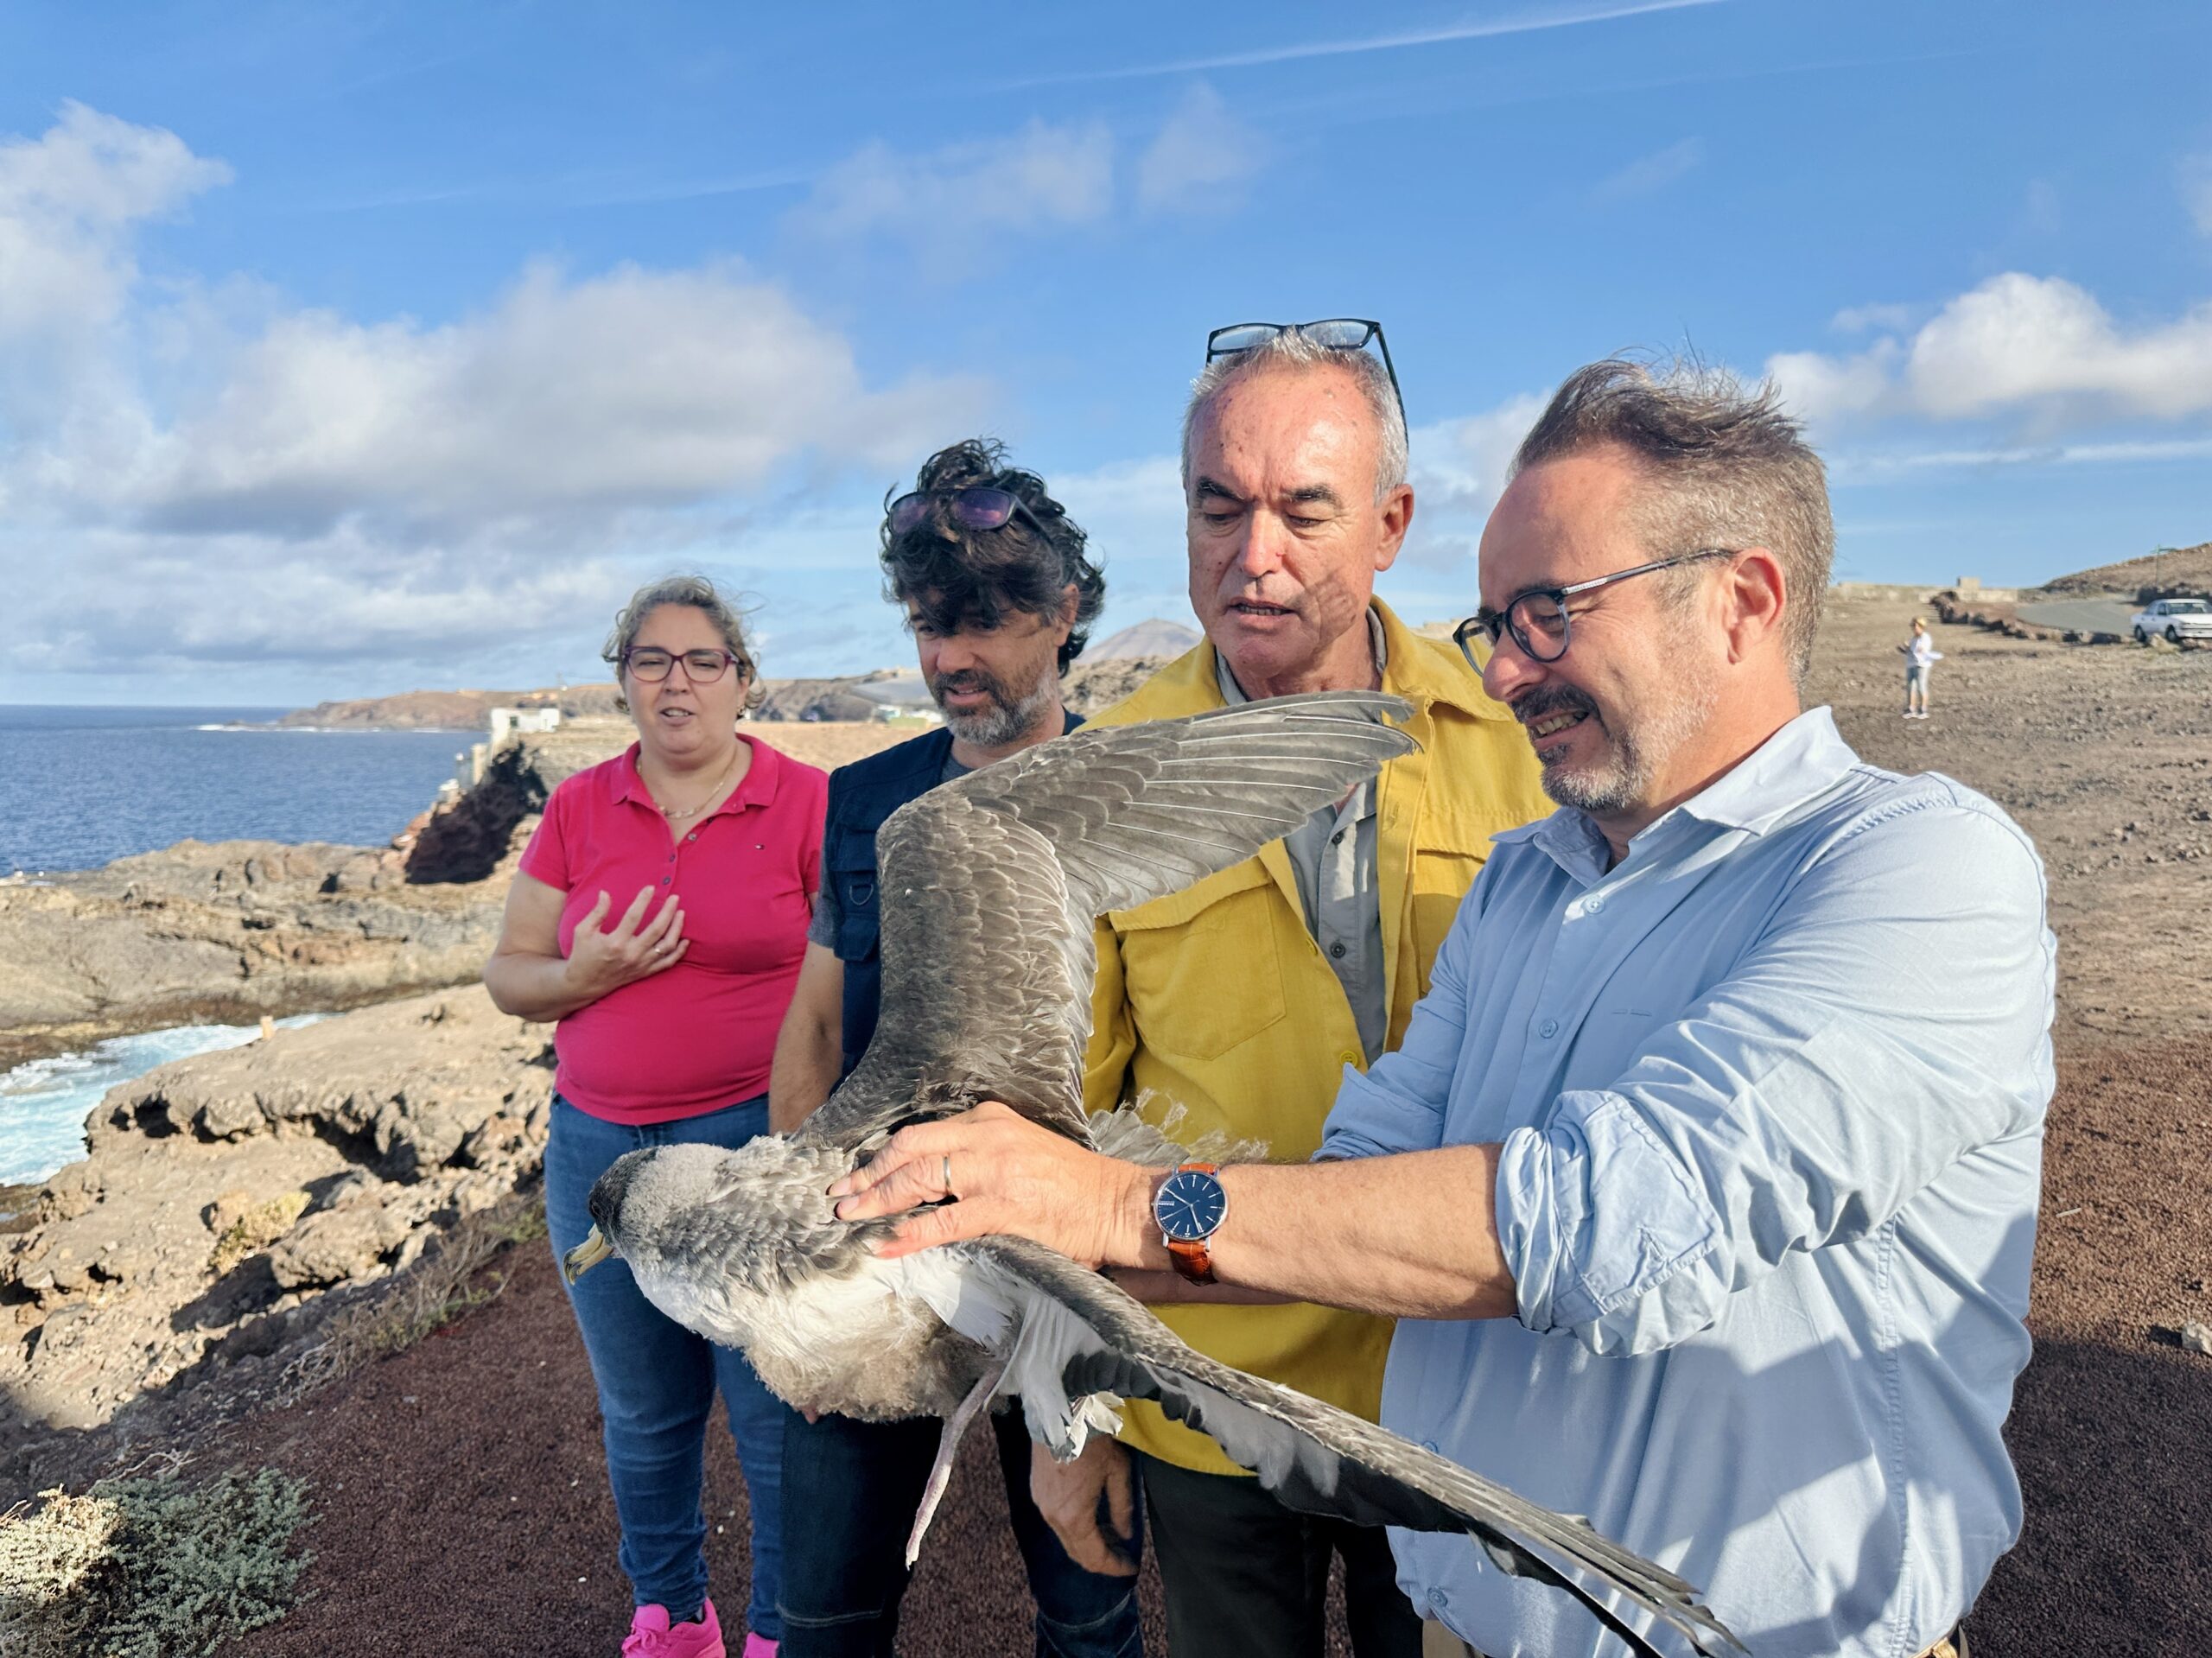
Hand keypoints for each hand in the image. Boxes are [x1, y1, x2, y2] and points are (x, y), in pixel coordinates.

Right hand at [563, 886, 687, 1001]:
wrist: (584, 984)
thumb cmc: (583, 954)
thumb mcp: (583, 931)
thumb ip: (597, 912)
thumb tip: (605, 893)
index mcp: (615, 943)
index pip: (633, 917)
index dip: (643, 900)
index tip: (650, 888)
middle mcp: (631, 954)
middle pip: (657, 930)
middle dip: (668, 912)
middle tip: (675, 898)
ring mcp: (640, 965)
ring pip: (666, 946)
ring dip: (676, 929)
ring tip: (681, 913)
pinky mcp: (645, 972)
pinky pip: (667, 963)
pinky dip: (679, 952)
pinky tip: (685, 940)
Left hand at [828, 1101, 1150, 1265]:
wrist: (1116, 1202)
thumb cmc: (1072, 1184)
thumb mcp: (1020, 1149)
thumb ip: (979, 1155)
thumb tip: (932, 1180)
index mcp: (989, 1119)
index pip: (921, 1133)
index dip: (883, 1155)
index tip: (858, 1173)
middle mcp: (985, 1136)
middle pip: (909, 1150)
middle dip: (868, 1175)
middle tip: (840, 1197)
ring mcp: (992, 1170)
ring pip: (917, 1179)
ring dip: (877, 1201)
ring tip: (850, 1219)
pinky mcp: (1001, 1206)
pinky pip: (942, 1221)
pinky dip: (907, 1234)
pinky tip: (883, 1245)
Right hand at [1031, 1436, 1137, 1577]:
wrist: (1061, 1411)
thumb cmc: (1093, 1440)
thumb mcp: (1118, 1472)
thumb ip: (1123, 1508)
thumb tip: (1125, 1533)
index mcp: (1074, 1517)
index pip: (1094, 1557)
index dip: (1114, 1566)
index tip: (1131, 1567)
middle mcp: (1053, 1517)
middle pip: (1077, 1553)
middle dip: (1102, 1558)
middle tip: (1123, 1554)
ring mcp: (1041, 1505)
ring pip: (1066, 1538)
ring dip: (1088, 1542)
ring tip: (1111, 1534)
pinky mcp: (1037, 1492)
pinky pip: (1057, 1522)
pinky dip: (1075, 1528)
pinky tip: (1091, 1516)